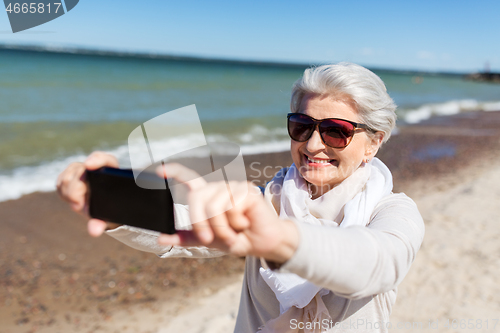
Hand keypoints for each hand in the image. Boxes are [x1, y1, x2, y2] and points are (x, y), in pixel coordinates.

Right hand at [56, 151, 119, 236]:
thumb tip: (94, 231)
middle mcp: (96, 167)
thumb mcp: (108, 216)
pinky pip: (60, 182)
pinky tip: (71, 200)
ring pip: (67, 177)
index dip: (96, 160)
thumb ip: (101, 222)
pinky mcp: (70, 174)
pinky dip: (63, 192)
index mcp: (111, 172)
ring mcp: (82, 169)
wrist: (107, 205)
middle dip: (75, 191)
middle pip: (79, 172)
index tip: (88, 165)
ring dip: (69, 194)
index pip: (105, 159)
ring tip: (79, 204)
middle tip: (80, 205)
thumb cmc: (111, 209)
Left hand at [157, 163, 298, 263]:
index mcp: (209, 196)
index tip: (158, 169)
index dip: (174, 172)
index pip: (189, 179)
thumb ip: (188, 237)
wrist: (263, 244)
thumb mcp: (210, 239)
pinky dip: (235, 223)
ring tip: (234, 231)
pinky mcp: (247, 191)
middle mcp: (219, 188)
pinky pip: (231, 208)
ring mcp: (233, 187)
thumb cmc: (238, 238)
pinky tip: (245, 223)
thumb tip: (160, 239)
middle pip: (196, 198)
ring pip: (214, 206)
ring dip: (222, 228)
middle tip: (212, 239)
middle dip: (201, 224)